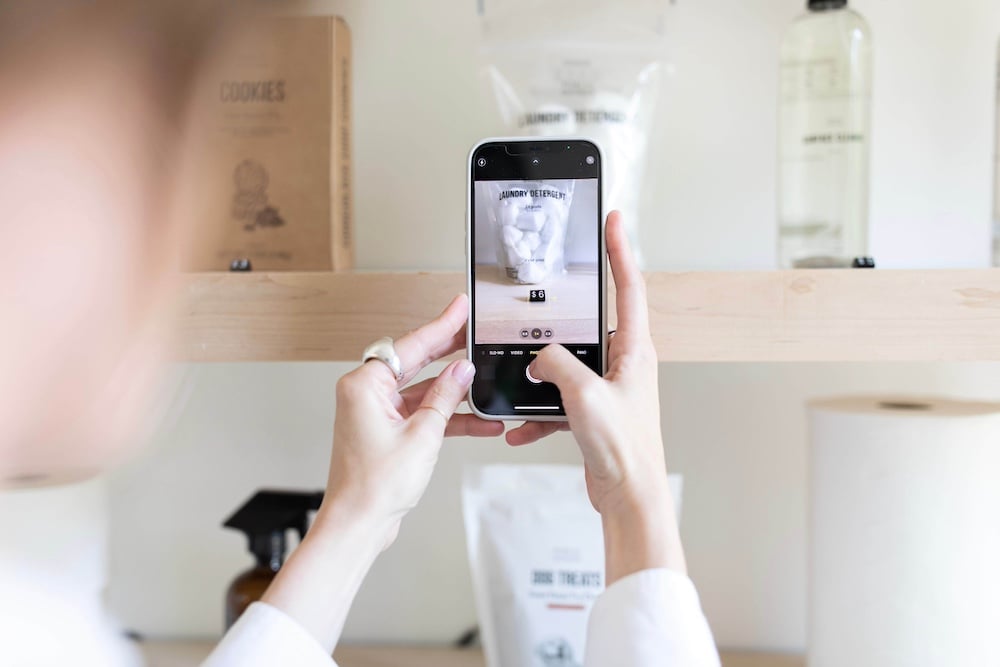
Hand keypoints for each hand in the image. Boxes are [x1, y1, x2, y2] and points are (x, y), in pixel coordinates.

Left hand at [322, 292, 502, 544]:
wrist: (359, 524)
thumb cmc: (374, 486)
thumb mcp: (423, 435)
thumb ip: (445, 397)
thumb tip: (463, 370)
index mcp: (364, 385)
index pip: (410, 345)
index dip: (441, 325)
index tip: (460, 307)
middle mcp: (366, 393)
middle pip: (415, 361)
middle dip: (449, 350)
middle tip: (475, 331)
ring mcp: (376, 412)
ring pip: (422, 389)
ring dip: (454, 392)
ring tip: (486, 380)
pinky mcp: (386, 430)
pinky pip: (421, 412)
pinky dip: (446, 417)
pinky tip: (479, 420)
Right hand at [506, 211, 685, 581]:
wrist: (630, 497)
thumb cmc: (625, 449)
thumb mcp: (585, 395)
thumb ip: (556, 364)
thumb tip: (539, 357)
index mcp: (634, 350)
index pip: (628, 285)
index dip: (619, 249)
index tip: (613, 220)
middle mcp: (625, 364)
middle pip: (590, 325)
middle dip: (561, 323)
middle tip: (542, 307)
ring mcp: (608, 387)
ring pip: (567, 365)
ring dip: (543, 377)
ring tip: (526, 385)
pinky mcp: (593, 411)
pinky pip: (559, 401)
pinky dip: (538, 413)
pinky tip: (520, 427)